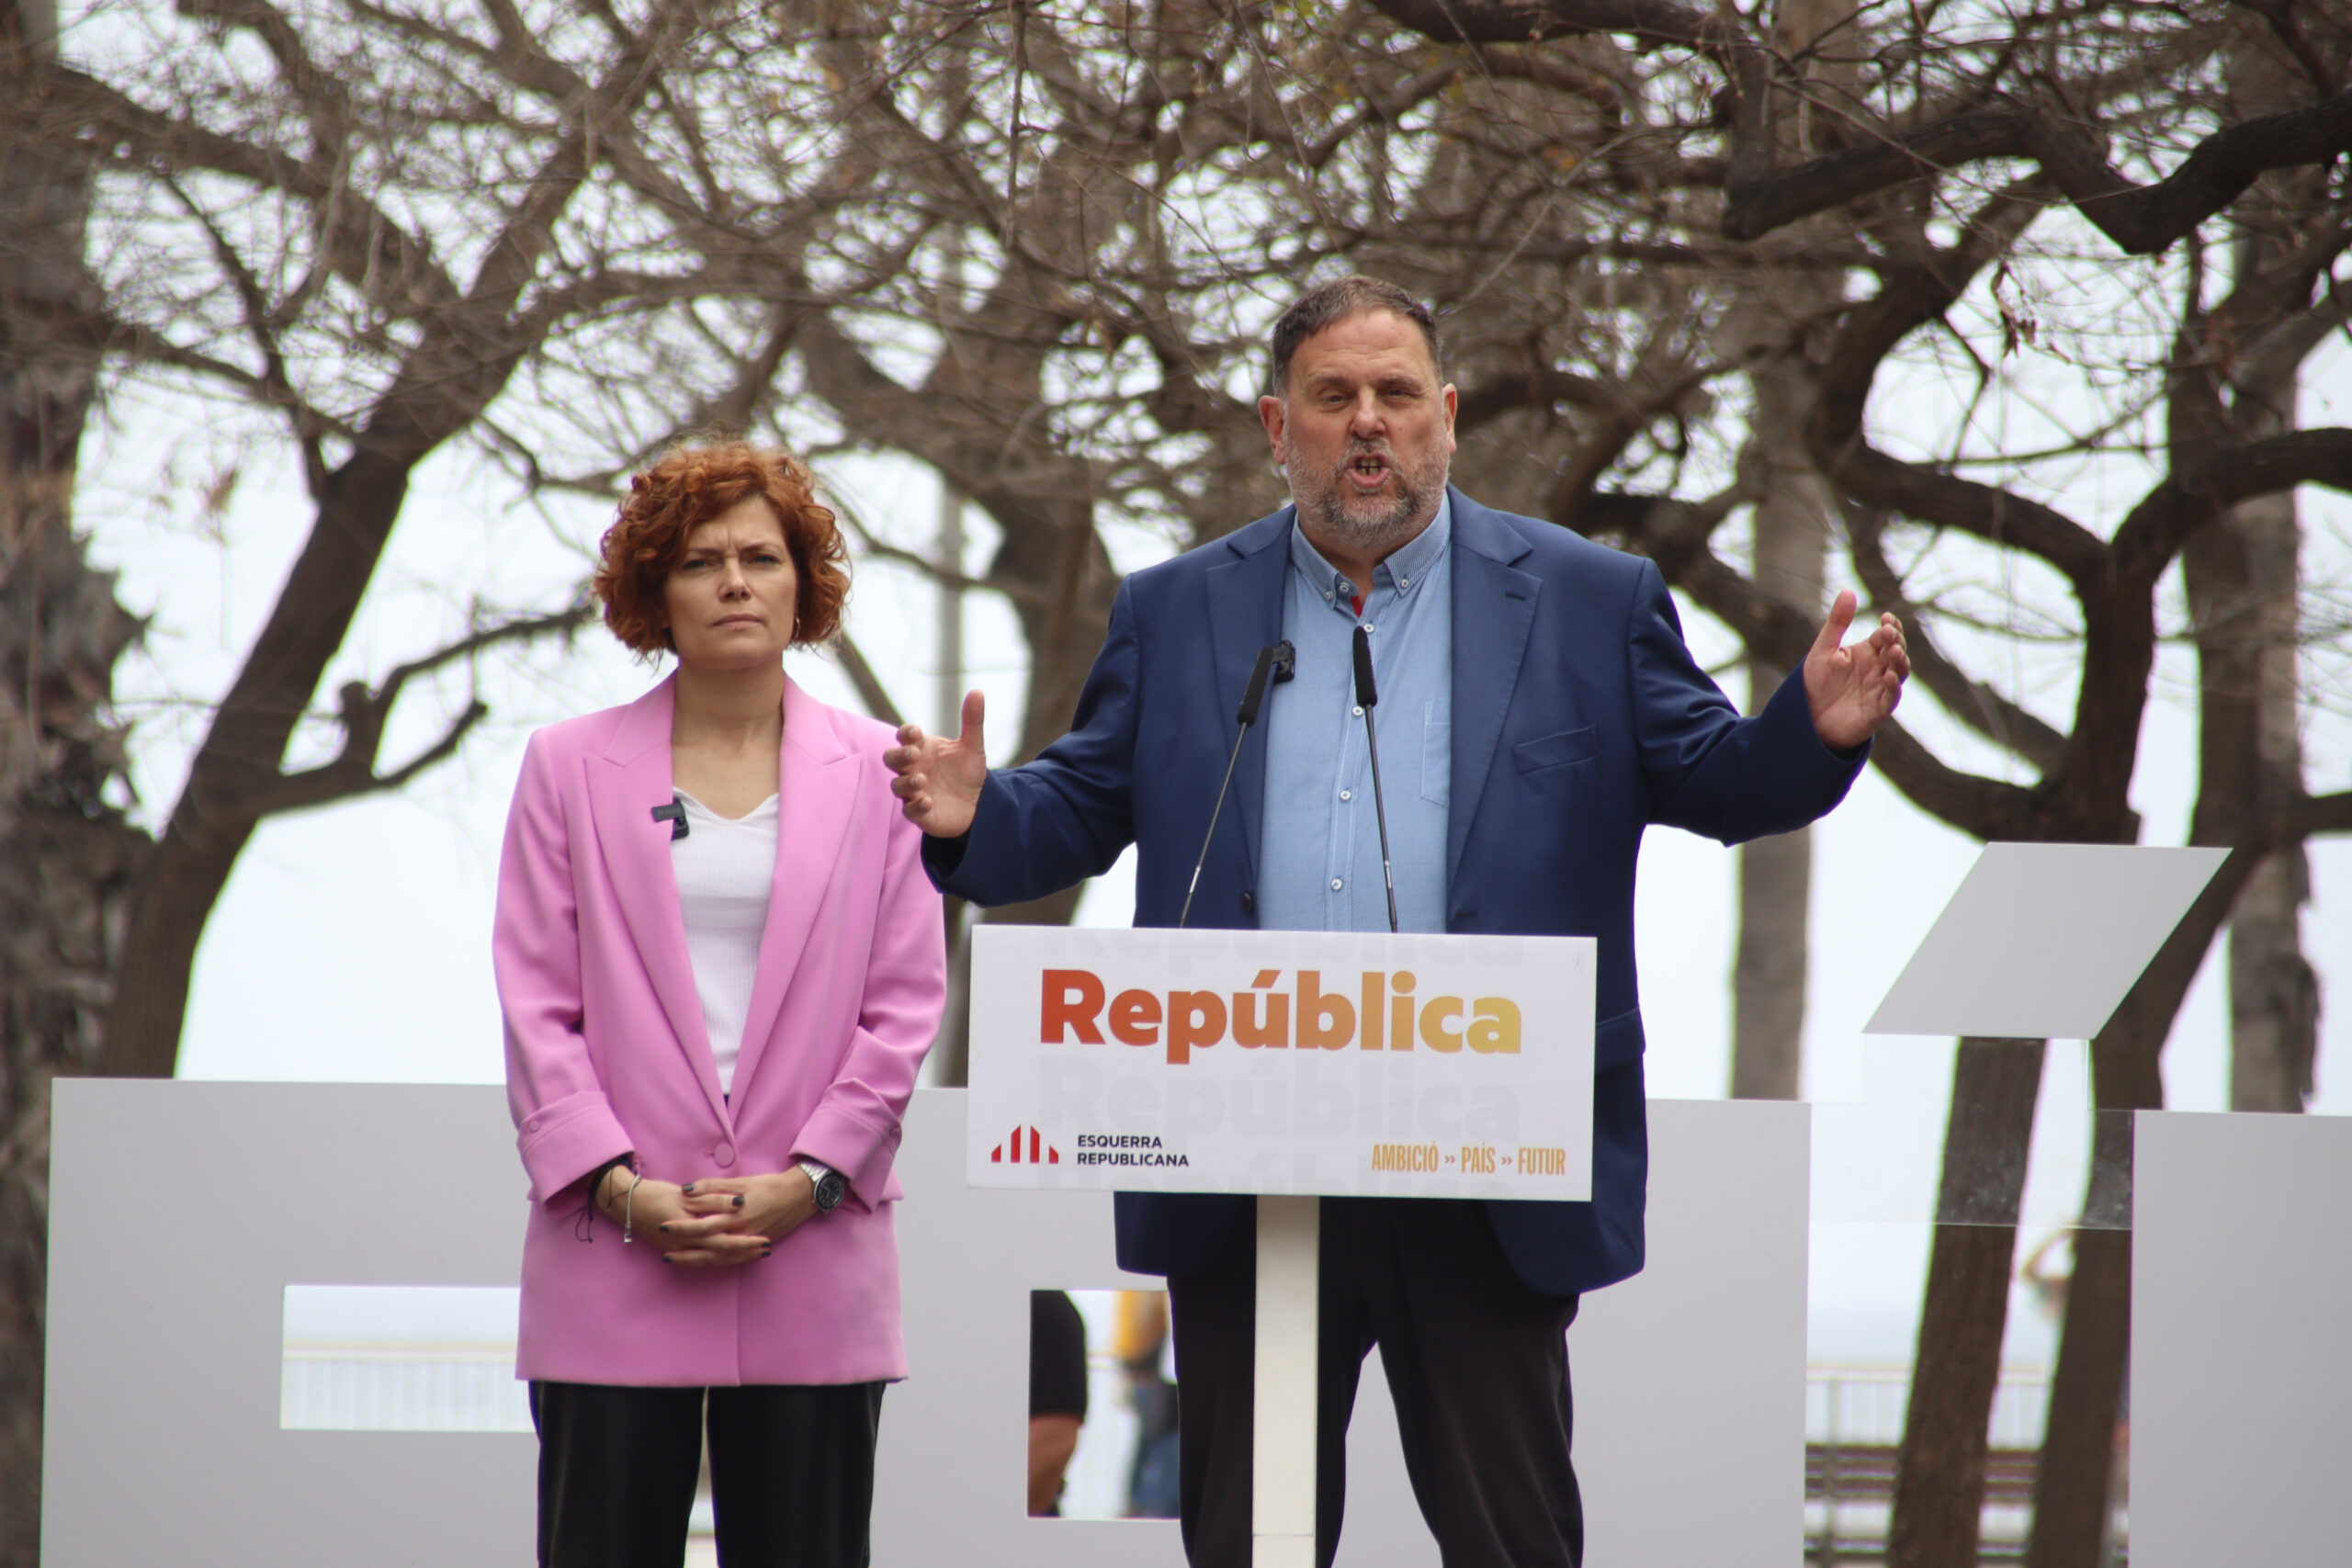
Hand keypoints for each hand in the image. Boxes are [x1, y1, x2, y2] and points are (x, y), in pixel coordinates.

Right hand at [596, 1171, 766, 1267]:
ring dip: (735, 1258)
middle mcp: (687, 1245)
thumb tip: (738, 1203)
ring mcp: (681, 1250)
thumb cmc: (658, 1194)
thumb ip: (713, 1199)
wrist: (628, 1204)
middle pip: (722, 1254)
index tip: (765, 1238)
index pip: (724, 1241)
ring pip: (713, 1259)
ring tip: (756, 1255)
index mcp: (691, 1229)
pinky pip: (702, 1259)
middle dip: (745, 1253)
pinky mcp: (677, 1250)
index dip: (745, 1242)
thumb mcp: (686, 1194)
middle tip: (766, 1249)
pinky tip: (732, 1258)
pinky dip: (719, 1259)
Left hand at [673, 1169, 820, 1250]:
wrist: (798, 1197)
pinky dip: (714, 1262)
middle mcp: (740, 1231)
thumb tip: (686, 1189)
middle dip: (684, 1249)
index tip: (663, 1224)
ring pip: (716, 1257)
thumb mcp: (740, 1181)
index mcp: (735, 1213)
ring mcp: (747, 1242)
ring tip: (674, 1259)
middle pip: (706, 1244)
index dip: (682, 1224)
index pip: (702, 1222)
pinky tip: (700, 1263)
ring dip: (694, 1260)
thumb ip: (712, 1186)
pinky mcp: (753, 1247)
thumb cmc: (768, 1186)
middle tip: (663, 1250)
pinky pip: (731, 1260)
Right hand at [884, 688, 987, 837]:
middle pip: (892, 759)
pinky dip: (916, 807)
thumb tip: (977, 691)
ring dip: (906, 782)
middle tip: (914, 754)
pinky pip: (910, 811)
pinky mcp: (920, 813)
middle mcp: (913, 769)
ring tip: (922, 779)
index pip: (904, 737)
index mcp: (922, 749)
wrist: (978, 803)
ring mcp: (914, 791)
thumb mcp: (973, 746)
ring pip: (897, 785)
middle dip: (899, 756)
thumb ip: (972, 721)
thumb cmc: (967, 771)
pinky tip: (927, 801)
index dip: (906, 734)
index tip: (916, 733)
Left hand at [1802, 590, 1909, 750]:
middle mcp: (1878, 668)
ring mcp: (1880, 688)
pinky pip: (1890, 697)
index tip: (1886, 618)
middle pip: (1895, 651)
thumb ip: (1837, 623)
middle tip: (1889, 633)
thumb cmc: (1816, 682)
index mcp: (1868, 652)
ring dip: (1899, 662)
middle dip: (1895, 641)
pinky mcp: (1877, 710)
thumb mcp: (1823, 649)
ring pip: (1899, 673)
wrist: (1807, 718)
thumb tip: (1848, 591)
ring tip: (1893, 651)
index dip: (1889, 627)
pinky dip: (1891, 687)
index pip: (1885, 635)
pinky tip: (1886, 676)